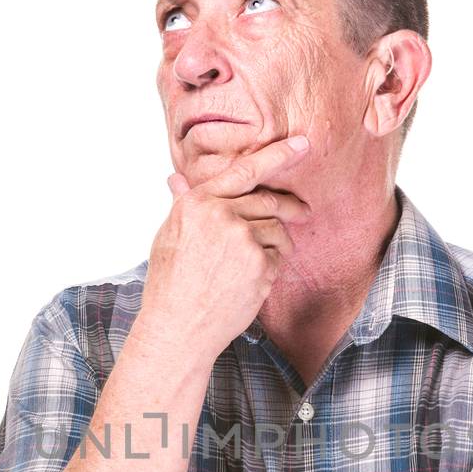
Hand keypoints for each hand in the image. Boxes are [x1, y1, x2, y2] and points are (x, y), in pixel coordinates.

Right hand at [138, 134, 312, 361]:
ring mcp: (242, 238)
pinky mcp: (260, 264)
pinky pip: (279, 257)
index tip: (302, 144)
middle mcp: (221, 214)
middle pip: (268, 200)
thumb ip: (182, 205)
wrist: (178, 327)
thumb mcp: (169, 236)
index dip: (277, 155)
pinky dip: (273, 267)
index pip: (243, 171)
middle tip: (303, 211)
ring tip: (262, 262)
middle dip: (290, 205)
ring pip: (277, 230)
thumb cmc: (169, 284)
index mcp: (197, 203)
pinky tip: (254, 282)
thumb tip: (176, 180)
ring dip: (279, 243)